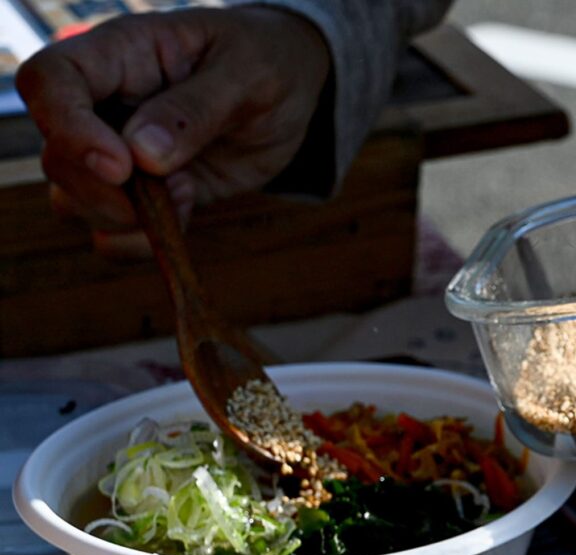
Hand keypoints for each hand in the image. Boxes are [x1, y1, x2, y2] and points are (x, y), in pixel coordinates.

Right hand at [16, 7, 329, 257]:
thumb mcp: (247, 75)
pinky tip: (185, 210)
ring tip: (186, 193)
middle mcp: (105, 106)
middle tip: (170, 190)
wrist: (290, 98)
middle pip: (57, 158)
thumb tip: (141, 156)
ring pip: (74, 203)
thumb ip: (194, 110)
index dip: (69, 130)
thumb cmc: (266, 64)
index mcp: (119, 55)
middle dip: (102, 192)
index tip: (120, 167)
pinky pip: (113, 235)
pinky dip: (143, 242)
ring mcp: (119, 156)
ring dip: (125, 220)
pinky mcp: (145, 197)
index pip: (49, 83)